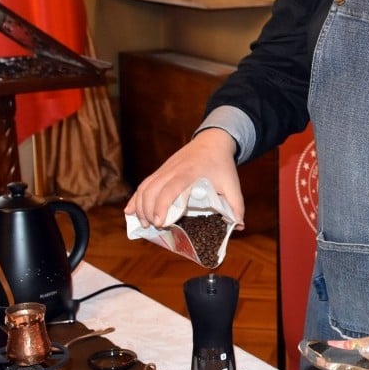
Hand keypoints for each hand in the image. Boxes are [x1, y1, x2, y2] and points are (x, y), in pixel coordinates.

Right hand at [124, 128, 245, 229]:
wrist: (213, 141)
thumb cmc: (222, 164)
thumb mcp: (233, 184)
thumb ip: (236, 205)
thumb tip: (238, 226)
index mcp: (190, 173)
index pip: (170, 189)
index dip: (161, 206)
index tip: (160, 223)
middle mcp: (173, 170)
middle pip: (152, 189)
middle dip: (147, 210)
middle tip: (152, 227)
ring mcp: (165, 169)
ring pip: (145, 187)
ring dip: (140, 206)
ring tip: (143, 224)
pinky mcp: (161, 170)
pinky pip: (144, 184)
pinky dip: (136, 198)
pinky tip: (130, 211)